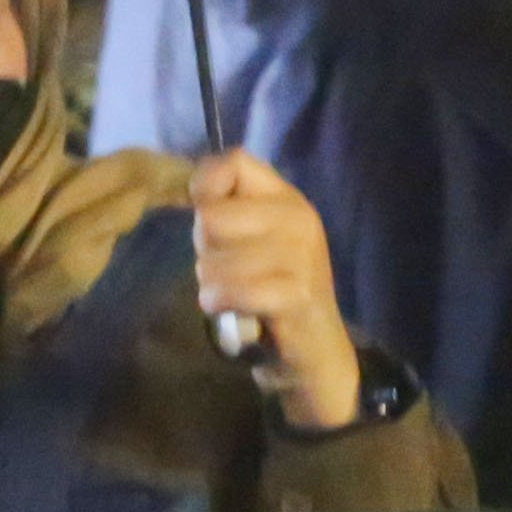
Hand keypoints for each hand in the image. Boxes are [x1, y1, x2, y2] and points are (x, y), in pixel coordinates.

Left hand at [190, 150, 363, 435]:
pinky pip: (233, 290)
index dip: (204, 188)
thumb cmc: (271, 289)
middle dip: (204, 248)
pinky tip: (228, 310)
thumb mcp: (253, 240)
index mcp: (286, 198)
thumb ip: (227, 210)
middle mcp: (299, 218)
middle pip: (212, 216)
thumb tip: (196, 194)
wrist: (315, 349)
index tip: (205, 216)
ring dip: (210, 283)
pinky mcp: (296, 294)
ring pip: (214, 259)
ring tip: (232, 294)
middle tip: (225, 268)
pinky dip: (220, 303)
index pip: (234, 162)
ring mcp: (302, 256)